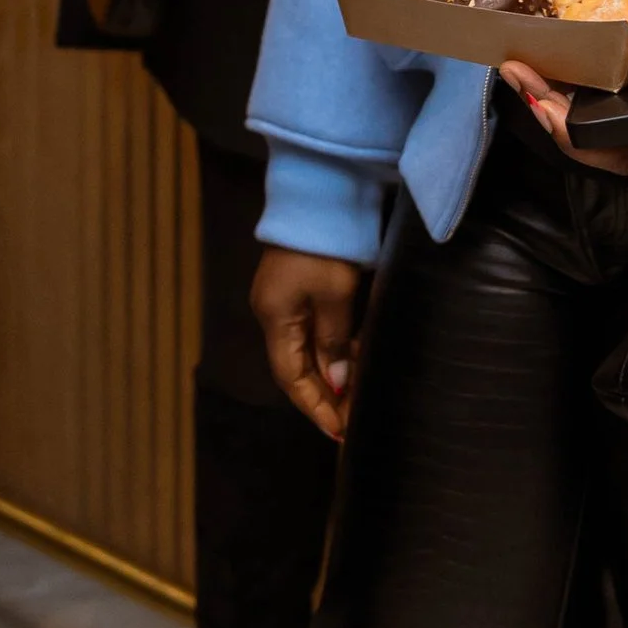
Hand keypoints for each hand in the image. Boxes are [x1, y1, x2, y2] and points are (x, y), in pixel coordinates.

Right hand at [252, 247, 367, 439]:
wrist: (319, 195)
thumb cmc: (327, 248)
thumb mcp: (337, 297)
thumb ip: (335, 342)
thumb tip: (337, 383)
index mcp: (275, 319)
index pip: (291, 377)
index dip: (314, 407)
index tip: (339, 432)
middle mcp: (273, 314)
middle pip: (295, 367)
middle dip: (322, 397)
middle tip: (350, 421)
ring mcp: (283, 299)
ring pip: (304, 351)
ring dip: (327, 375)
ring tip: (354, 398)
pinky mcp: (296, 287)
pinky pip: (310, 332)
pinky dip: (329, 351)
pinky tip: (350, 362)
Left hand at [499, 0, 627, 196]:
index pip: (606, 146)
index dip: (559, 119)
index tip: (527, 82)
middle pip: (597, 151)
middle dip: (551, 112)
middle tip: (516, 69)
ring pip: (610, 152)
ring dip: (570, 117)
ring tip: (536, 75)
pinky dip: (598, 121)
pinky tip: (579, 87)